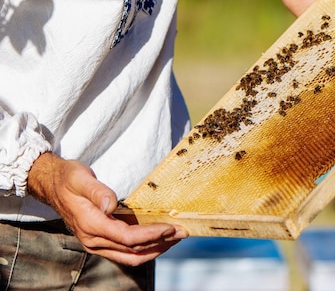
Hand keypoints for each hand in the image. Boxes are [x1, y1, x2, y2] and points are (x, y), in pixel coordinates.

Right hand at [27, 152, 186, 265]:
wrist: (52, 185)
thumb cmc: (68, 179)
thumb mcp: (80, 178)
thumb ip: (97, 191)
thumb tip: (111, 204)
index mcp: (91, 225)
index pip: (127, 237)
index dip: (151, 235)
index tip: (170, 227)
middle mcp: (93, 240)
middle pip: (132, 250)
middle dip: (160, 243)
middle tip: (182, 233)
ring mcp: (96, 243)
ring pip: (130, 256)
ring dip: (155, 249)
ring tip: (175, 238)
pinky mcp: (100, 242)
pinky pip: (125, 252)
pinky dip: (144, 248)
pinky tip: (159, 239)